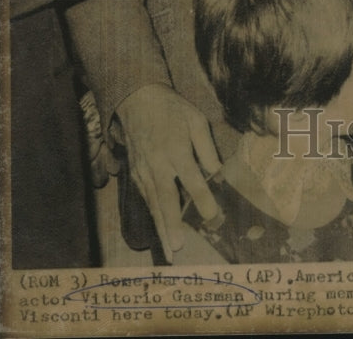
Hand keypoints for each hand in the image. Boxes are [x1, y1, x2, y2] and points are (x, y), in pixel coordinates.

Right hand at [113, 84, 220, 261]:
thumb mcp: (196, 121)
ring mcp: (143, 171)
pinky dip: (153, 215)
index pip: (192, 180)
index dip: (203, 199)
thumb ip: (206, 149)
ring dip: (161, 228)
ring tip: (170, 250)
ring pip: (153, 204)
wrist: (138, 101)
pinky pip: (146, 198)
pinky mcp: (135, 174)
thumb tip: (218, 173)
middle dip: (172, 226)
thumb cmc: (173, 110)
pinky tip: (161, 230)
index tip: (213, 216)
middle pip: (166, 199)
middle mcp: (157, 164)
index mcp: (176, 150)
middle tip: (178, 249)